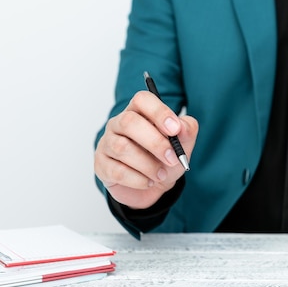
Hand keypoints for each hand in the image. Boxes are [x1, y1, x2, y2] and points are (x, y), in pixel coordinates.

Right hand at [94, 91, 197, 209]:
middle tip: (173, 158)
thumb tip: (182, 126)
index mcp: (139, 112)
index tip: (175, 129)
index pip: (142, 100)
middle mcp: (118, 123)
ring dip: (148, 165)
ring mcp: (107, 143)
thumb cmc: (165, 158)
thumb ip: (186, 130)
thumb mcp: (183, 144)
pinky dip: (138, 179)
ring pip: (122, 148)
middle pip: (129, 122)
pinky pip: (117, 171)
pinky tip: (148, 182)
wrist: (154, 186)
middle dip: (155, 142)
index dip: (159, 112)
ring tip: (161, 175)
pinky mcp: (101, 165)